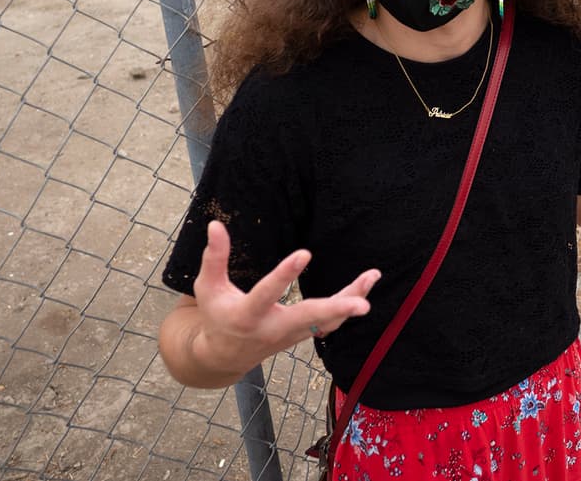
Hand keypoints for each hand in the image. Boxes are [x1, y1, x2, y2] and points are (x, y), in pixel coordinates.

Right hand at [191, 220, 380, 372]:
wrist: (225, 356)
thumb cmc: (217, 316)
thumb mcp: (208, 288)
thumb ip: (214, 257)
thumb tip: (216, 224)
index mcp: (247, 316)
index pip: (267, 294)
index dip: (285, 275)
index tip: (305, 253)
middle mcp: (273, 328)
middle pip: (309, 318)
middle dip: (336, 310)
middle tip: (362, 304)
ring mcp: (292, 335)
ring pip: (327, 321)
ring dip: (351, 300)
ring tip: (372, 276)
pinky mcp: (302, 334)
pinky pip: (330, 323)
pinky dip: (347, 307)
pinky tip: (364, 287)